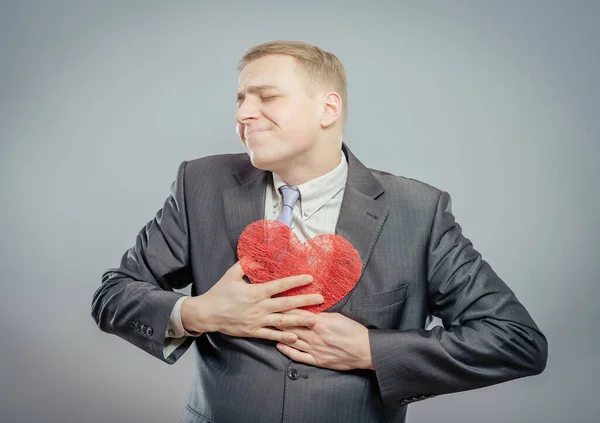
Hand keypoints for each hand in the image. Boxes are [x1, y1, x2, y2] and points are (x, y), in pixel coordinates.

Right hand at [181, 260, 323, 342]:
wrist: (206, 314)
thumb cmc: (219, 292)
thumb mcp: (231, 274)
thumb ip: (245, 265)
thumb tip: (257, 258)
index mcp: (255, 292)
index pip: (280, 285)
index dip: (296, 281)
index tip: (309, 278)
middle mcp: (259, 307)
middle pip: (286, 303)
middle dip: (305, 301)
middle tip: (320, 299)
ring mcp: (257, 321)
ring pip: (282, 321)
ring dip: (299, 320)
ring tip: (314, 320)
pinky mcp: (253, 332)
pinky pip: (271, 335)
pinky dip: (283, 337)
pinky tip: (296, 337)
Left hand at [274, 310, 374, 370]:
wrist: (365, 350)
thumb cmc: (354, 331)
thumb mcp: (338, 317)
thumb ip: (322, 314)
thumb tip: (311, 310)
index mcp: (320, 323)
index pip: (298, 313)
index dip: (284, 308)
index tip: (274, 303)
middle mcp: (314, 336)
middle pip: (291, 327)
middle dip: (277, 320)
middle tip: (264, 314)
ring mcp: (315, 349)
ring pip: (292, 340)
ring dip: (279, 334)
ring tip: (267, 327)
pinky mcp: (317, 360)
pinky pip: (298, 356)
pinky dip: (287, 350)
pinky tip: (279, 345)